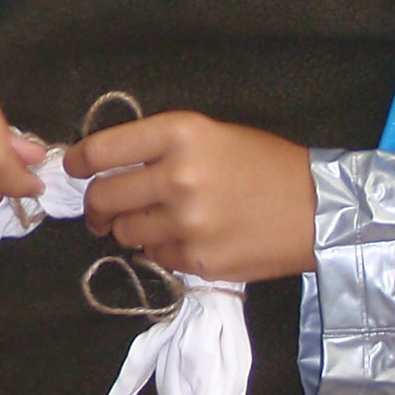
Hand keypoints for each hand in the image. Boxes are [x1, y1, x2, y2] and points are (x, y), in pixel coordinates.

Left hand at [63, 111, 314, 282]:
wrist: (320, 210)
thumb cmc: (267, 165)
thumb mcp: (213, 134)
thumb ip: (160, 147)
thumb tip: (105, 166)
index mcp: (181, 135)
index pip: (102, 150)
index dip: (78, 161)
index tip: (74, 168)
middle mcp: (178, 177)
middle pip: (103, 196)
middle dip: (96, 205)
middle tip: (101, 209)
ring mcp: (186, 223)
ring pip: (124, 232)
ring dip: (127, 228)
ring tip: (151, 221)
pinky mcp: (197, 260)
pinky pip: (153, 256)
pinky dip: (159, 249)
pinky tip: (183, 237)